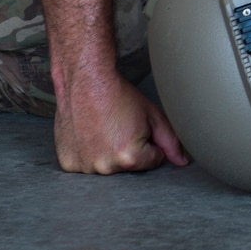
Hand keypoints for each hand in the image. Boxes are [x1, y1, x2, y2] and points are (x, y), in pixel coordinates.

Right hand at [52, 72, 188, 173]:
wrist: (87, 82)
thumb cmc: (120, 96)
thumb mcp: (153, 116)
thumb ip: (171, 142)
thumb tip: (182, 162)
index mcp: (130, 158)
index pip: (153, 160)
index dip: (150, 142)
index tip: (137, 127)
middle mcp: (105, 167)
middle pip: (129, 167)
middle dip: (129, 150)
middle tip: (119, 127)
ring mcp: (83, 167)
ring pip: (107, 166)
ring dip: (107, 153)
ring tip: (103, 130)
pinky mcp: (67, 163)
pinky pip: (86, 164)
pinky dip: (88, 153)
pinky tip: (89, 134)